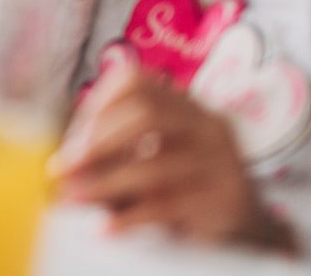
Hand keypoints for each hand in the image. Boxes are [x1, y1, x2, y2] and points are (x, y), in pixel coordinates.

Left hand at [50, 63, 294, 252]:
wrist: (249, 229)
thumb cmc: (186, 187)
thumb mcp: (154, 160)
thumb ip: (115, 155)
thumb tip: (61, 165)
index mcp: (186, 104)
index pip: (135, 81)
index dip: (97, 104)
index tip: (72, 137)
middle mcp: (207, 124)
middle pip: (144, 114)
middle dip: (95, 141)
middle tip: (63, 168)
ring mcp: (222, 160)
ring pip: (153, 164)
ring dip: (103, 183)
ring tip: (74, 198)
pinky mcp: (225, 198)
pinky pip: (166, 204)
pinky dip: (127, 217)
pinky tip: (103, 228)